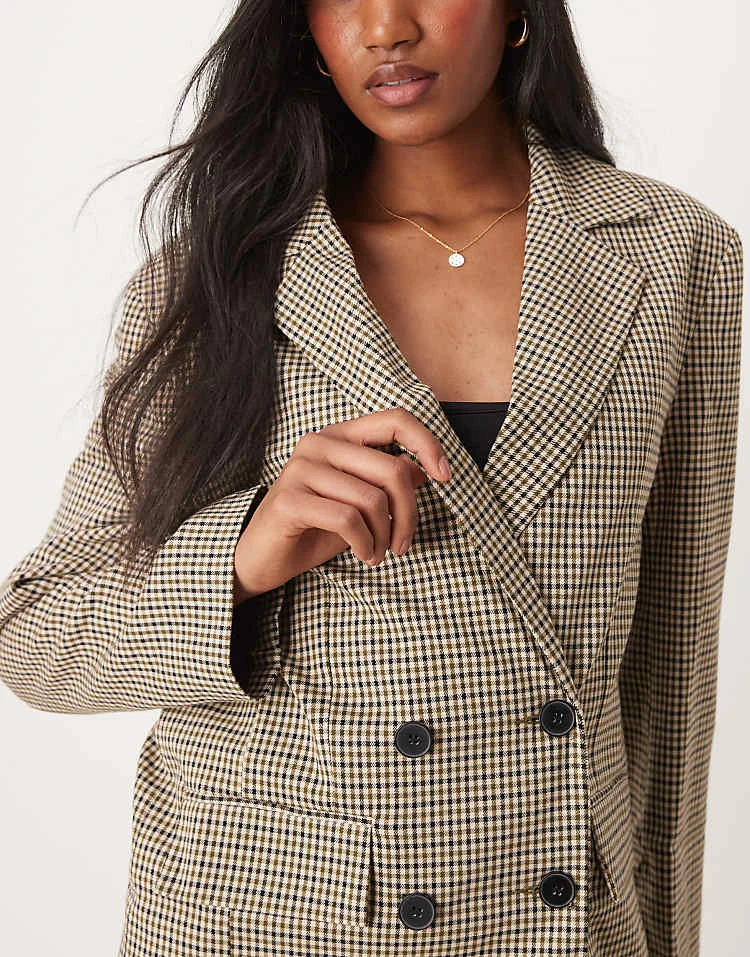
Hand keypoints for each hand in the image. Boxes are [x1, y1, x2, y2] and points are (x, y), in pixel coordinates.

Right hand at [233, 407, 451, 599]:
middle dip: (409, 515)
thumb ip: (386, 481)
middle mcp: (318, 443)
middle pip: (392, 471)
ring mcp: (300, 469)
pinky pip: (348, 520)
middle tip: (403, 544)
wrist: (261, 558)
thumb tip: (425, 469)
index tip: (445, 476)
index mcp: (339, 436)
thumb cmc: (313, 528)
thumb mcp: (359, 502)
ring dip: (385, 537)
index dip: (427, 444)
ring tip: (378, 553)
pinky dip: (366, 544)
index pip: (395, 419)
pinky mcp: (289, 500)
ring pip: (373, 500)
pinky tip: (364, 554)